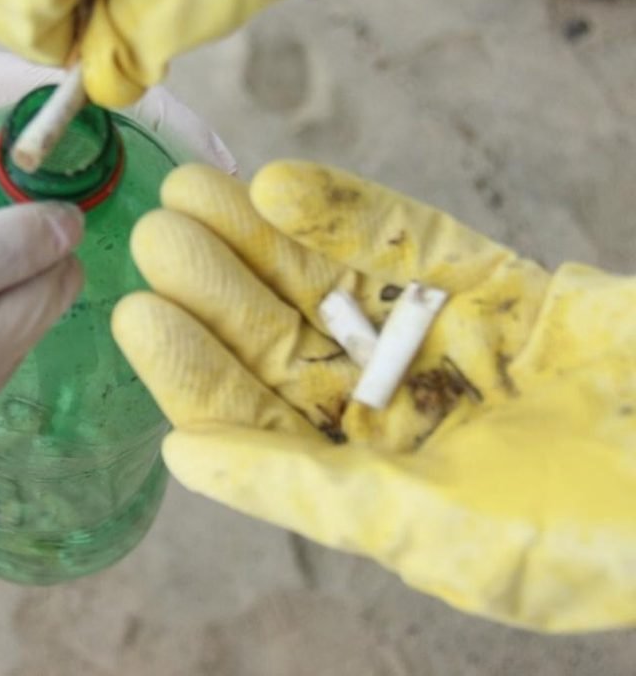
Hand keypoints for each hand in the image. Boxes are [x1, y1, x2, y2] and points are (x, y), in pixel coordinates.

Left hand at [112, 162, 635, 631]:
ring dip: (263, 238)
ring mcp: (444, 341)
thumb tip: (181, 459)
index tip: (140, 314)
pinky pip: (416, 243)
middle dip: (218, 287)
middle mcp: (392, 407)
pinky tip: (282, 187)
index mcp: (366, 478)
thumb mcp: (430, 533)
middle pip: (283, 338)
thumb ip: (304, 490)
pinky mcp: (500, 289)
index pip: (258, 418)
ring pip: (333, 281)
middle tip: (155, 235)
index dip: (195, 367)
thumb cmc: (588, 541)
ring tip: (196, 192)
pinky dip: (351, 215)